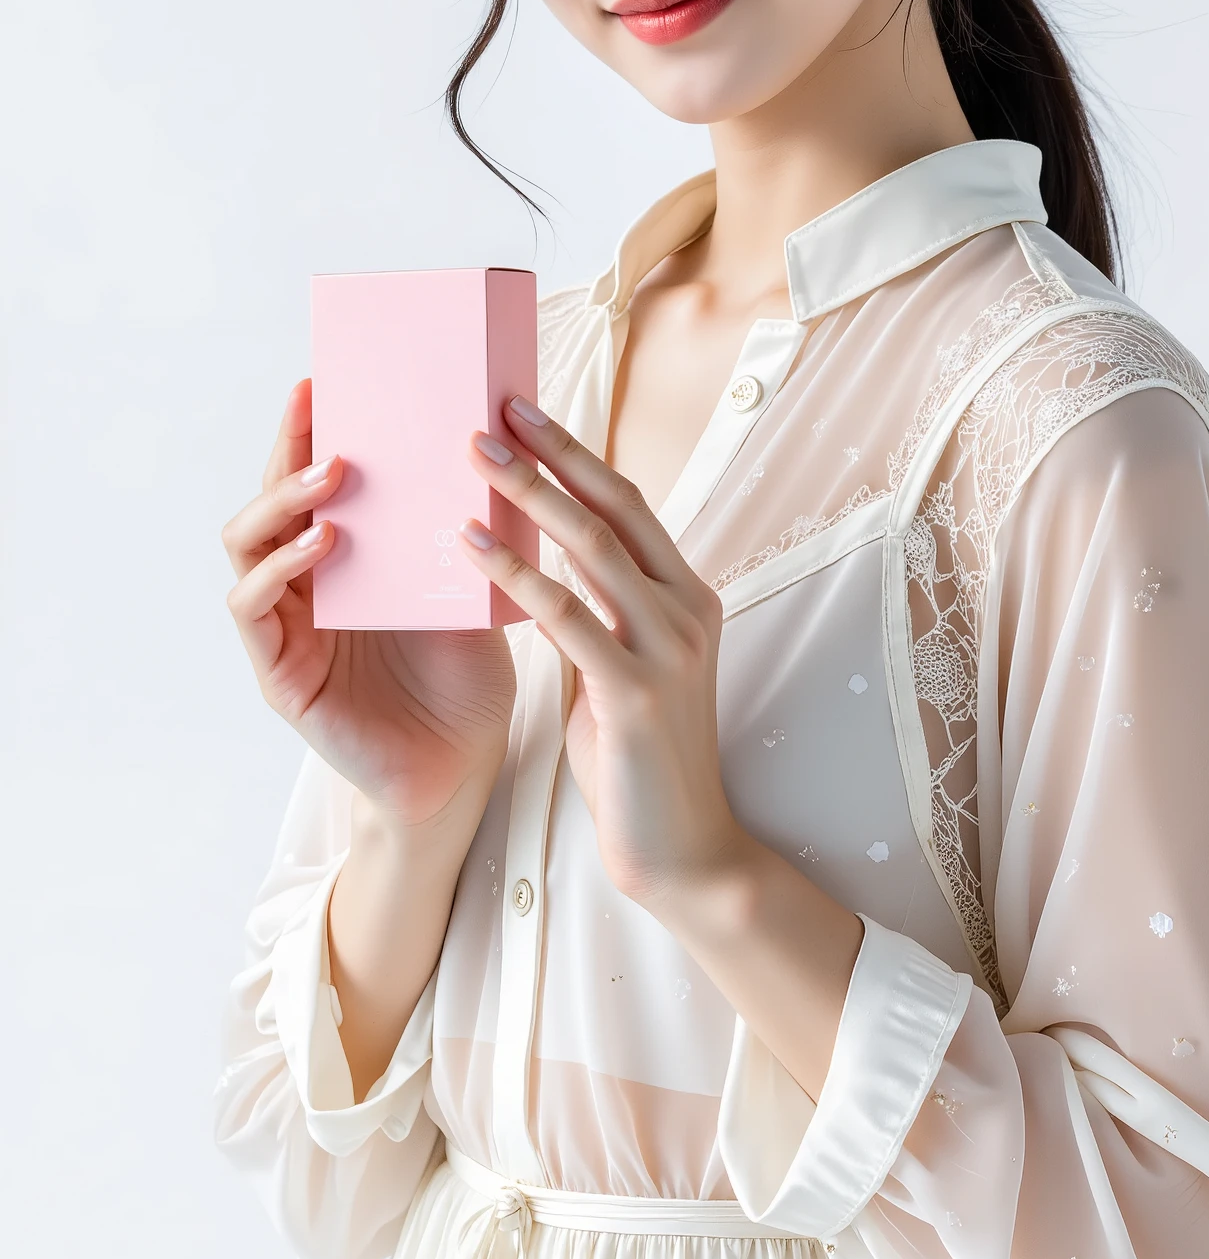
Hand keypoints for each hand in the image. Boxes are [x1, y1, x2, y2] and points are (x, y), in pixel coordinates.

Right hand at [221, 378, 517, 831]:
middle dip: (288, 447)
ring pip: (245, 542)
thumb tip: (494, 436)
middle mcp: (303, 582)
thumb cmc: (465, 674)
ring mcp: (284, 625)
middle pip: (270, 496)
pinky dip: (278, 569)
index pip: (314, 477)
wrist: (463, 767)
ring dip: (281, 501)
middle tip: (317, 405)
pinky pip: (254, 607)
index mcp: (345, 555)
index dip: (312, 429)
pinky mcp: (279, 672)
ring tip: (331, 476)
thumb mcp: (469, 580)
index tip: (328, 378)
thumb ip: (462, 523)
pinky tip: (319, 546)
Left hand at [458, 395, 742, 907]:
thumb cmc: (640, 757)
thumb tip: (541, 563)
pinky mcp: (636, 692)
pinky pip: (566, 616)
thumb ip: (596, 612)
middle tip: (493, 410)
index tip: (524, 409)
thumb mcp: (620, 666)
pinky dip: (515, 573)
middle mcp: (687, 609)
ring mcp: (667, 648)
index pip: (630, 504)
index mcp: (688, 596)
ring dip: (528, 495)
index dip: (576, 453)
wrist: (683, 849)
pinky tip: (470, 547)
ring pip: (592, 548)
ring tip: (470, 459)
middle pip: (615, 507)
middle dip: (552, 453)